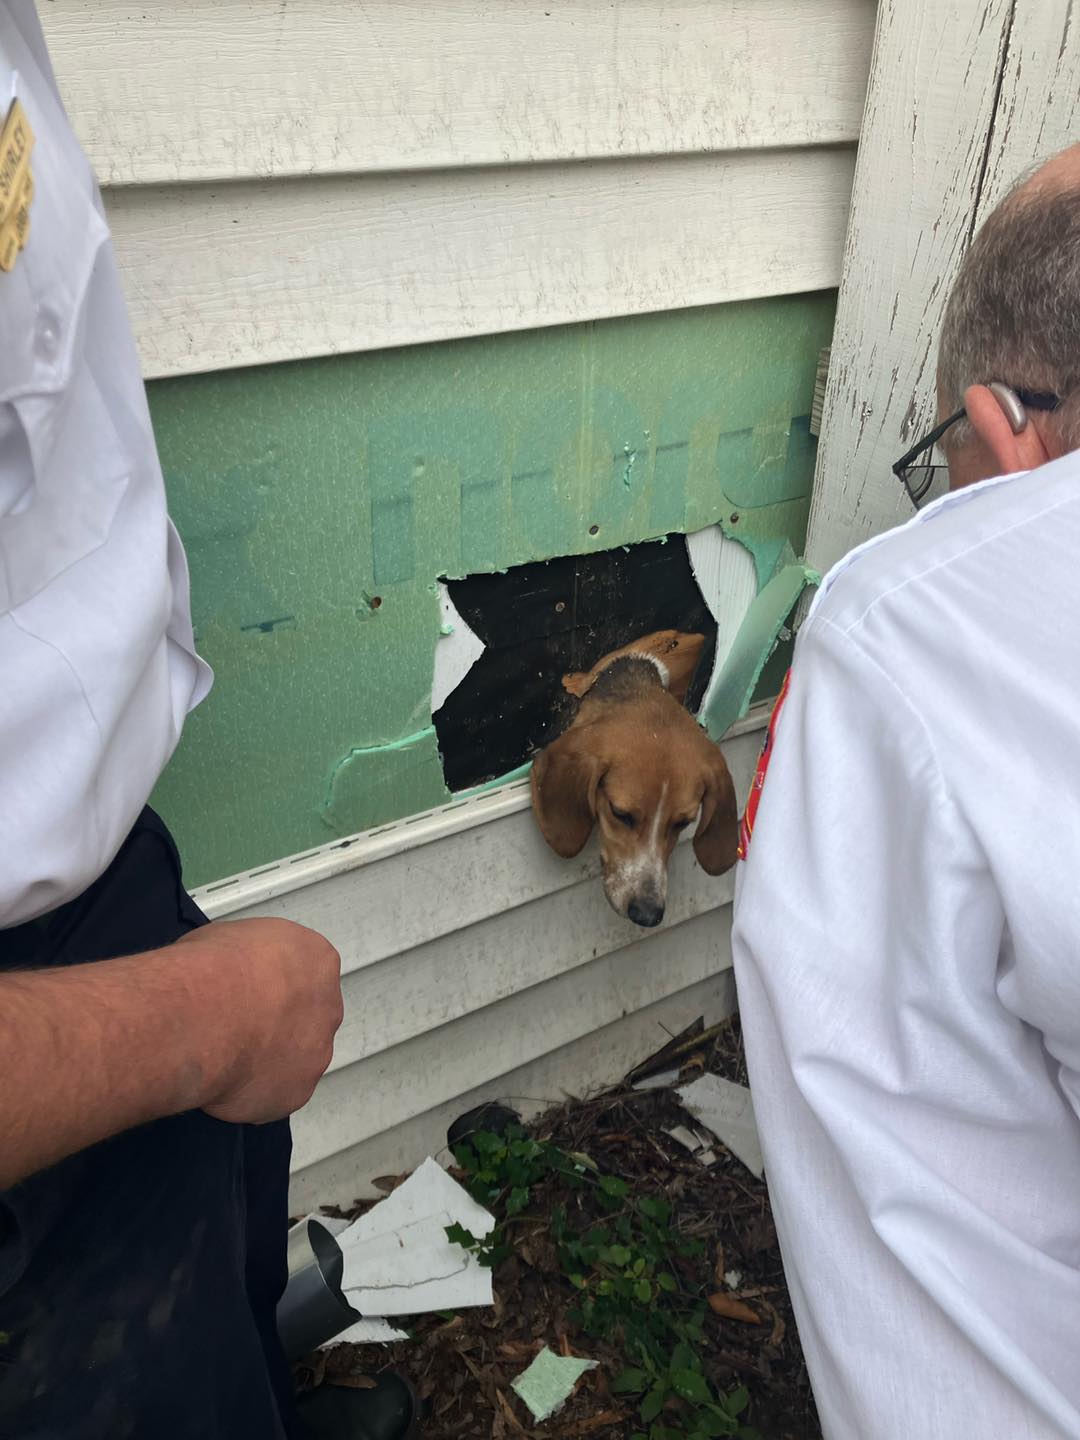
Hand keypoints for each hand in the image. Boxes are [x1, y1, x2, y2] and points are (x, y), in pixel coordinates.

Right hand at [176, 918, 343, 1123]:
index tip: (246, 993)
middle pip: (307, 1019)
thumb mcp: (229, 936)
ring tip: (222, 1056)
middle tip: (234, 1028)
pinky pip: (274, 1095)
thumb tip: (232, 970)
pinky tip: (221, 1082)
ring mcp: (317, 1053)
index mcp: (317, 960)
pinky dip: (250, 1093)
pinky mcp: (298, 1093)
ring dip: (265, 1061)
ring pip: (294, 1061)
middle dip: (275, 1025)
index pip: (304, 975)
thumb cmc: (211, 970)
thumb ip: (248, 957)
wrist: (204, 1016)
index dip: (271, 986)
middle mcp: (328, 1007)